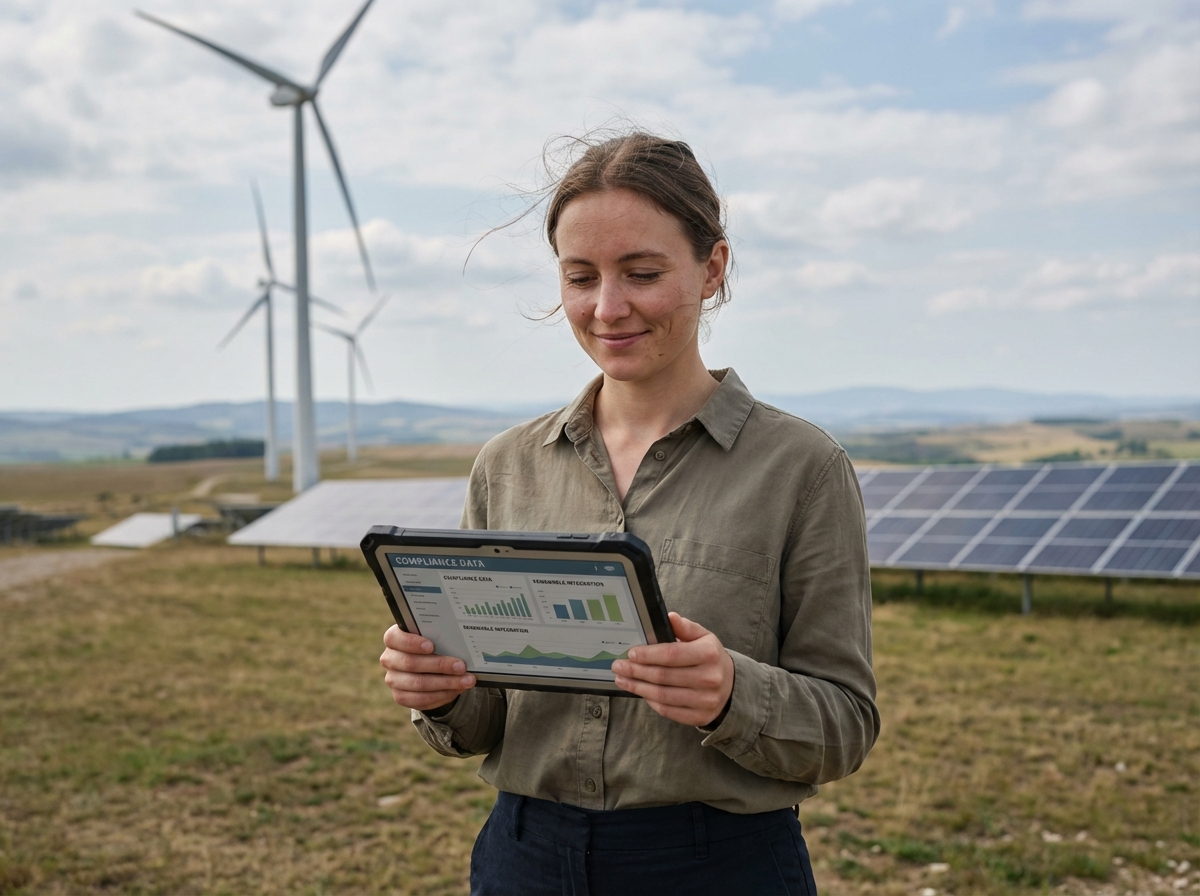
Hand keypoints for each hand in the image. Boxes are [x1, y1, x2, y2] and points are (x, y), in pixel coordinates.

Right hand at [380, 625, 475, 711]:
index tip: (431, 646)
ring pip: (418, 684)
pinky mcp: (401, 696)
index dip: (411, 643)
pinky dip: (442, 695)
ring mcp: (393, 680)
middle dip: (439, 665)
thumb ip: (441, 637)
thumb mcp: (435, 637)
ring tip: (467, 680)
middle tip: (461, 666)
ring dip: (446, 683)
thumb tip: (462, 644)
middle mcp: (389, 659)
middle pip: (410, 663)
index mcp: (393, 639)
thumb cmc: (433, 645)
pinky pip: (421, 699)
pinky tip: (457, 690)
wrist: (428, 667)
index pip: (394, 638)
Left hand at [611, 612, 733, 726]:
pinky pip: (668, 711)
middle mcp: (710, 678)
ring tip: (623, 679)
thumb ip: (685, 627)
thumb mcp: (703, 636)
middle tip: (618, 666)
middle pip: (664, 676)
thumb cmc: (710, 657)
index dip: (648, 655)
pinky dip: (650, 702)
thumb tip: (670, 617)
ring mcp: (706, 700)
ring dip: (638, 687)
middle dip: (636, 671)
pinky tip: (640, 692)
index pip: (672, 654)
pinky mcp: (700, 717)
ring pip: (663, 696)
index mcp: (709, 654)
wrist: (730, 685)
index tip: (631, 653)